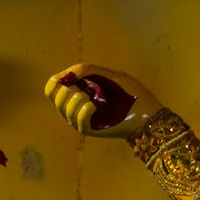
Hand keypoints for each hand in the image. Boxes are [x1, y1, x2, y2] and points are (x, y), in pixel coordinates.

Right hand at [42, 64, 162, 137]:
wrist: (147, 113)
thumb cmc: (130, 93)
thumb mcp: (110, 75)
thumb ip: (88, 70)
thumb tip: (66, 75)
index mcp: (77, 91)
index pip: (52, 86)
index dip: (58, 80)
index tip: (72, 77)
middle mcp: (74, 105)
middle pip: (53, 96)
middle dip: (65, 89)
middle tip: (84, 87)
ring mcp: (79, 118)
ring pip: (63, 107)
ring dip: (76, 99)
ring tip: (92, 97)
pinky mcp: (87, 129)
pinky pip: (76, 118)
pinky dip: (83, 109)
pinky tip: (93, 106)